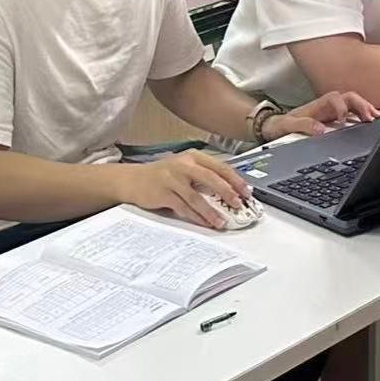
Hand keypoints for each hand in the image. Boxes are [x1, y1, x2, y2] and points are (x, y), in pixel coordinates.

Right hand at [121, 151, 249, 230]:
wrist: (133, 180)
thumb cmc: (162, 175)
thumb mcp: (184, 168)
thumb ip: (204, 176)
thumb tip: (229, 192)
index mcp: (193, 157)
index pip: (220, 167)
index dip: (235, 180)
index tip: (246, 192)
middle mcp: (184, 165)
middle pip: (211, 179)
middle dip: (227, 193)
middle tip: (238, 205)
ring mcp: (172, 179)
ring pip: (197, 197)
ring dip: (212, 211)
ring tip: (222, 221)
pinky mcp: (163, 194)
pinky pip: (184, 208)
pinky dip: (196, 217)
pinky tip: (205, 223)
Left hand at [260, 91, 379, 140]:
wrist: (276, 127)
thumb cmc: (282, 125)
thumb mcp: (288, 126)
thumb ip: (303, 125)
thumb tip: (320, 129)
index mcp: (317, 105)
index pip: (334, 98)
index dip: (341, 108)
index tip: (343, 122)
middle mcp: (327, 105)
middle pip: (349, 97)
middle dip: (361, 105)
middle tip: (370, 118)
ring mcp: (332, 110)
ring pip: (353, 103)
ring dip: (365, 108)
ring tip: (376, 118)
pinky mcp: (335, 117)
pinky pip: (353, 111)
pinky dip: (363, 114)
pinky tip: (370, 121)